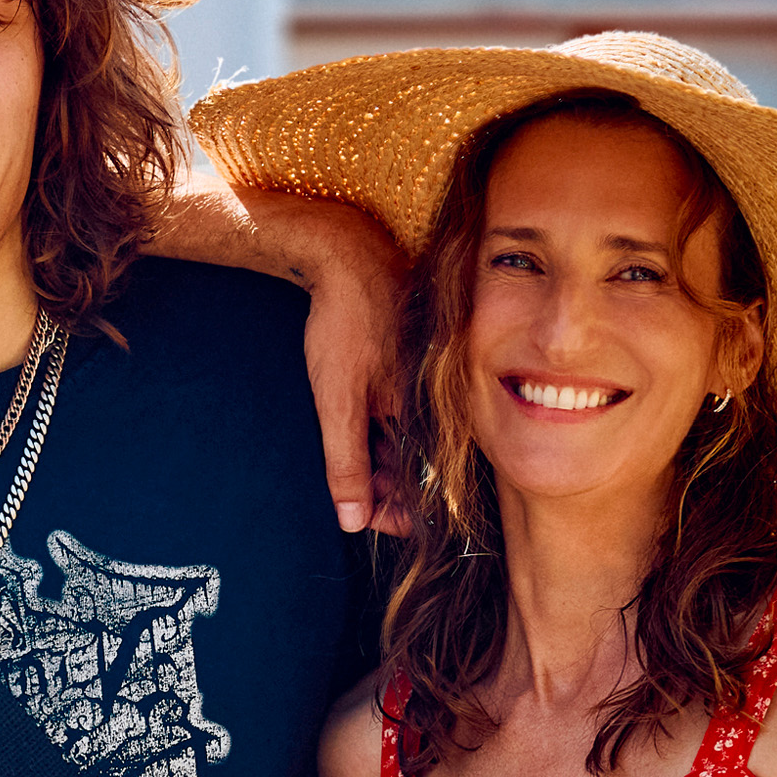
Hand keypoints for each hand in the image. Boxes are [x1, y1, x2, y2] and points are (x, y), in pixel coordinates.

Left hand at [234, 185, 408, 534]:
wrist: (343, 253)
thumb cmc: (342, 323)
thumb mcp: (337, 402)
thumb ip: (346, 462)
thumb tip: (354, 521)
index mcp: (430, 409)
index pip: (427, 481)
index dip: (401, 511)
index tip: (372, 524)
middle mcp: (439, 396)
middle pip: (421, 460)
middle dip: (389, 489)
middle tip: (357, 505)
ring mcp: (428, 377)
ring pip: (411, 435)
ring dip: (384, 460)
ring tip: (356, 475)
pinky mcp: (415, 360)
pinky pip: (406, 408)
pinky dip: (383, 428)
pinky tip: (362, 431)